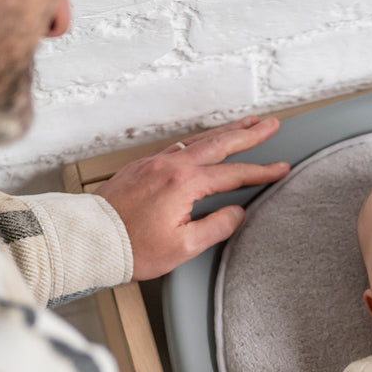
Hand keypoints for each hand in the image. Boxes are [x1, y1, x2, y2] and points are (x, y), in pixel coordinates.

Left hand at [94, 115, 289, 280]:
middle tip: (270, 125)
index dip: (261, 171)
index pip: (233, 174)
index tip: (281, 168)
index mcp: (184, 183)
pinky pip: (179, 146)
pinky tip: (207, 142)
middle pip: (219, 144)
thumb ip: (216, 226)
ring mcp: (154, 162)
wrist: (91, 238)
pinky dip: (200, 140)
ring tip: (245, 125)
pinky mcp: (143, 167)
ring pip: (198, 140)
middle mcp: (170, 165)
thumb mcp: (184, 247)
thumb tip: (236, 213)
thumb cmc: (133, 247)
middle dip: (249, 133)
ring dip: (225, 132)